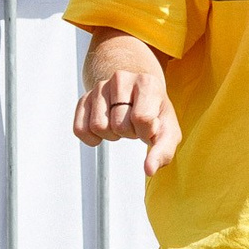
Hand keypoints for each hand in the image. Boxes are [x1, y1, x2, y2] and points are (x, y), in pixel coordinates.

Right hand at [73, 31, 180, 177]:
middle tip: (135, 124)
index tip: (150, 125)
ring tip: (121, 123)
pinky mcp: (84, 98)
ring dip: (111, 134)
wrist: (140, 91)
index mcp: (147, 83)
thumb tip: (149, 170)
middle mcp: (121, 79)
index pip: (141, 118)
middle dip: (128, 133)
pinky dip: (92, 137)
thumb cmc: (155, 112)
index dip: (146, 131)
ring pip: (98, 126)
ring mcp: (100, 87)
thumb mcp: (168, 130)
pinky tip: (105, 128)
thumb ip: (163, 151)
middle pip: (119, 125)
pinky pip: (80, 129)